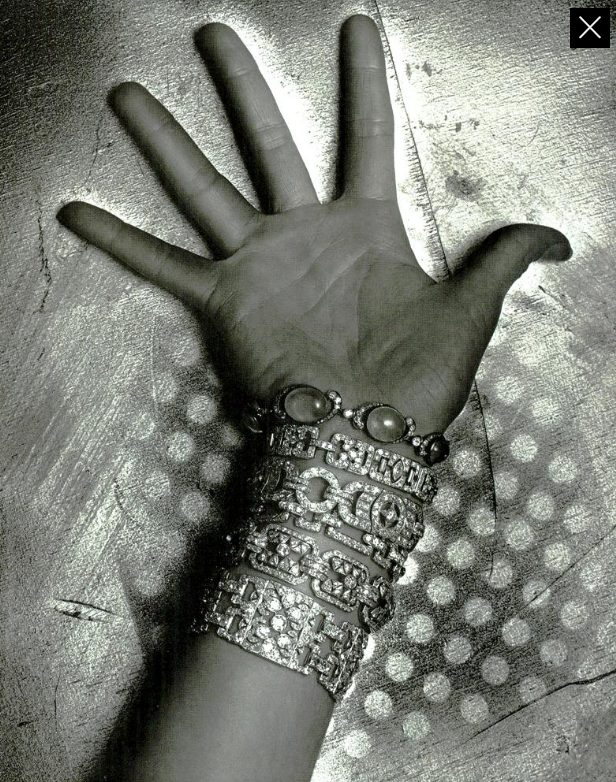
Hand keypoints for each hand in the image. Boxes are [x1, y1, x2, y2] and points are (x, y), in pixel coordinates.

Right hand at [57, 15, 570, 432]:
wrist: (370, 434)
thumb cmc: (420, 379)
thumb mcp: (471, 312)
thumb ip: (504, 261)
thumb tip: (559, 237)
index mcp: (366, 227)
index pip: (367, 136)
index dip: (364, 82)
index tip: (358, 25)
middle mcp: (306, 234)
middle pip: (269, 143)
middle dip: (241, 89)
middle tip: (213, 34)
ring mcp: (261, 264)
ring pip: (205, 190)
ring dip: (166, 145)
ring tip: (128, 99)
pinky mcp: (227, 301)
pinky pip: (165, 266)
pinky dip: (123, 244)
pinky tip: (79, 213)